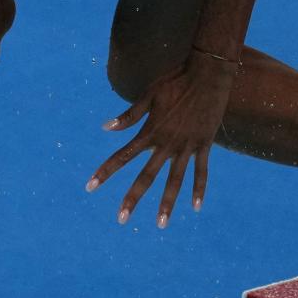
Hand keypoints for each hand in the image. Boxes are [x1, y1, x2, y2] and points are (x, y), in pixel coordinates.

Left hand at [86, 48, 237, 227]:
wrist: (208, 73)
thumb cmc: (176, 80)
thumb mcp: (149, 94)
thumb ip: (129, 115)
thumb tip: (106, 128)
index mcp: (150, 131)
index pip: (122, 156)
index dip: (105, 172)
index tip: (90, 186)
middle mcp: (167, 143)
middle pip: (146, 176)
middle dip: (132, 198)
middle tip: (121, 219)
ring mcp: (187, 146)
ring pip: (175, 180)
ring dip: (167, 203)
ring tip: (160, 224)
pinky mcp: (204, 144)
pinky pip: (201, 171)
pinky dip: (199, 189)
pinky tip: (196, 207)